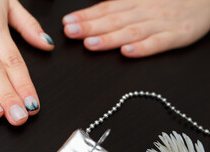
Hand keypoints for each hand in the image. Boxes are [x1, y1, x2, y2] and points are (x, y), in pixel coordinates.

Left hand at [62, 0, 209, 57]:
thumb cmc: (172, 1)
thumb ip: (122, 6)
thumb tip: (95, 13)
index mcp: (135, 2)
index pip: (106, 9)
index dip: (86, 16)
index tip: (68, 22)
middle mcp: (146, 11)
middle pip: (113, 20)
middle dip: (90, 26)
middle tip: (71, 32)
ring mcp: (161, 23)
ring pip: (131, 31)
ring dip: (109, 38)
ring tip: (90, 43)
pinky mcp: (177, 35)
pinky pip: (158, 42)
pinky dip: (142, 48)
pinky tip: (127, 52)